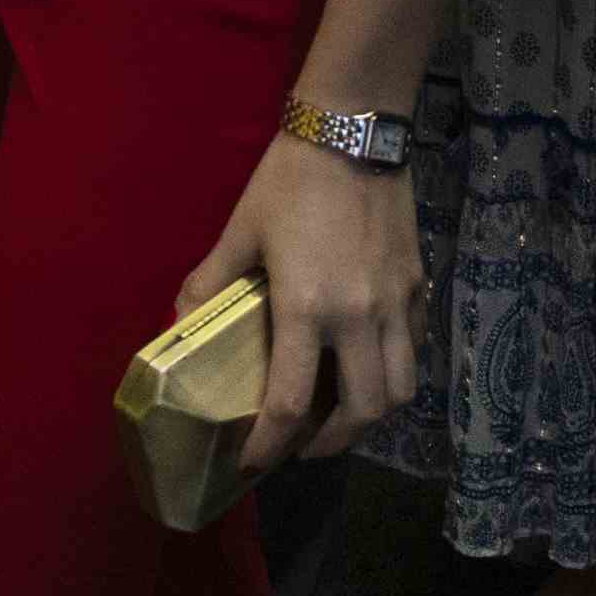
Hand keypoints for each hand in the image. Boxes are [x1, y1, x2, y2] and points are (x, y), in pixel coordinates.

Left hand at [177, 127, 423, 472]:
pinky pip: (414, 352)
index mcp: (307, 309)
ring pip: (399, 392)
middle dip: (328, 444)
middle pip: (359, 414)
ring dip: (368, 418)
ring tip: (338, 418)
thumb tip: (178, 320)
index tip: (253, 462)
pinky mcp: (418, 288)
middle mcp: (359, 319)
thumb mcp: (241, 229)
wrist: (354, 133)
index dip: (269, 444)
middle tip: (300, 448)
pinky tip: (367, 368)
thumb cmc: (289, 180)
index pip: (289, 403)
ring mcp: (396, 306)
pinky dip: (393, 375)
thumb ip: (211, 281)